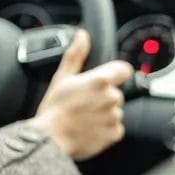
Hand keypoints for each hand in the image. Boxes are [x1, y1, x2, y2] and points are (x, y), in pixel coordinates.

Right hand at [29, 29, 133, 160]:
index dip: (115, 72)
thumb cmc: (53, 109)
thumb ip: (76, 54)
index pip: (124, 69)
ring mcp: (114, 117)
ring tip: (83, 117)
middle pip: (115, 92)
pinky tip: (88, 128)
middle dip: (102, 96)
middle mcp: (111, 97)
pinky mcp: (115, 134)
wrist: (50, 139)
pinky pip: (114, 128)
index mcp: (99, 80)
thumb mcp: (61, 77)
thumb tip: (82, 36)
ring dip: (103, 113)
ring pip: (114, 110)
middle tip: (83, 103)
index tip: (105, 79)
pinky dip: (104, 128)